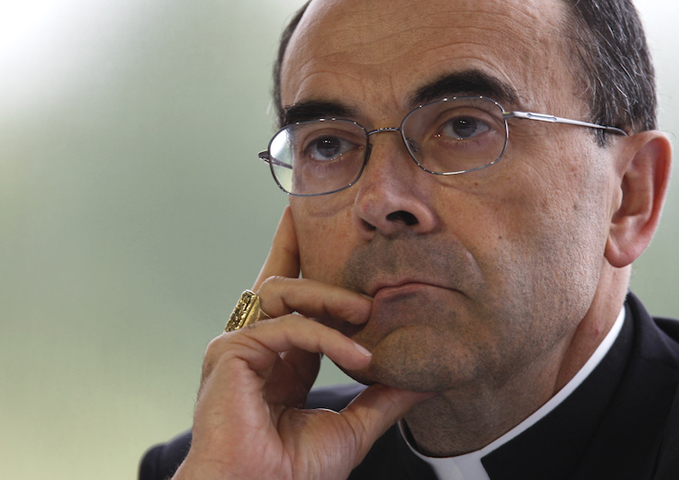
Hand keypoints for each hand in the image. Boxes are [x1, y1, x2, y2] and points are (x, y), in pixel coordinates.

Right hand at [173, 206, 431, 479]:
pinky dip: (325, 335)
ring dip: (328, 296)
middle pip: (276, 279)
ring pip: (282, 293)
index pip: (298, 306)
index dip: (312, 273)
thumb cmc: (292, 473)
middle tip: (321, 218)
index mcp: (280, 361)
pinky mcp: (232, 352)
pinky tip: (356, 354)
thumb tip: (425, 381)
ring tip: (367, 312)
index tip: (331, 242)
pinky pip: (286, 326)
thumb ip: (383, 399)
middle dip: (294, 244)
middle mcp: (256, 347)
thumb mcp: (353, 428)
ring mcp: (240, 347)